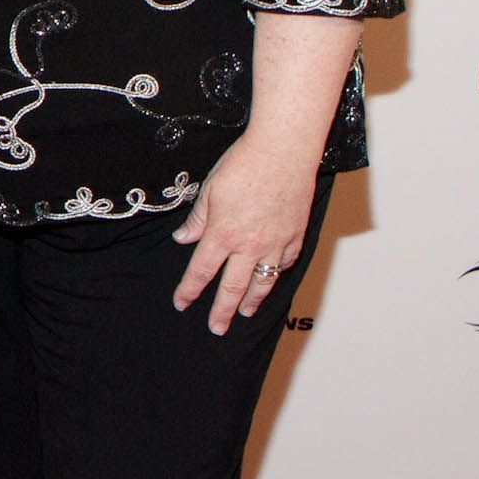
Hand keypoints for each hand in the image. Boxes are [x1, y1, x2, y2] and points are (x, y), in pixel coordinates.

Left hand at [171, 129, 316, 333]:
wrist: (282, 150)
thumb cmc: (242, 164)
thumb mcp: (209, 190)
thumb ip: (197, 219)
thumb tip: (183, 239)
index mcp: (222, 234)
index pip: (201, 271)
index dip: (189, 290)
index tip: (182, 303)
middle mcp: (249, 244)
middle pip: (232, 287)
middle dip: (222, 311)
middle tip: (216, 328)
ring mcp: (276, 242)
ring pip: (263, 281)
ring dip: (252, 300)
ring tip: (244, 313)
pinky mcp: (296, 234)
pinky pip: (286, 261)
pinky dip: (277, 272)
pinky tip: (271, 278)